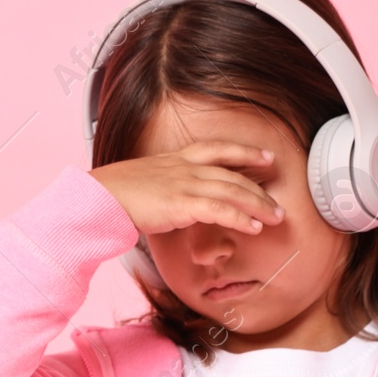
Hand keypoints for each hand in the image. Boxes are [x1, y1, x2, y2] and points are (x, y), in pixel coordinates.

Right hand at [89, 140, 285, 239]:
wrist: (98, 196)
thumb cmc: (114, 194)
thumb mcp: (145, 183)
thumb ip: (165, 189)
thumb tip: (173, 203)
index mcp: (176, 159)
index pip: (217, 149)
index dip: (244, 151)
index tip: (265, 155)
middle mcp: (185, 168)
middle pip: (233, 173)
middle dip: (260, 188)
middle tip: (279, 202)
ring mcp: (185, 184)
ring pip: (232, 190)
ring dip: (258, 205)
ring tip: (276, 217)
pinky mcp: (182, 203)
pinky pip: (221, 209)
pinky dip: (241, 217)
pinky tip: (254, 226)